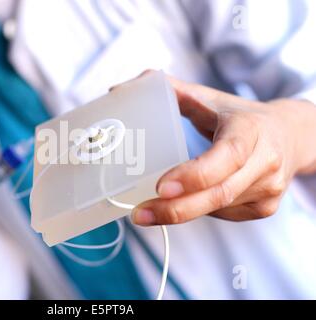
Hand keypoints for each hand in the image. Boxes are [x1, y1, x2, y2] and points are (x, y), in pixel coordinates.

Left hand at [130, 73, 315, 225]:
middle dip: (176, 209)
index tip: (161, 187)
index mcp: (250, 130)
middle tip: (140, 213)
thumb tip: (118, 90)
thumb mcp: (208, 99)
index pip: (226, 156)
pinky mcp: (265, 208)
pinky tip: (184, 203)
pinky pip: (224, 215)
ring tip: (148, 211)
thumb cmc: (239, 116)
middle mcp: (266, 162)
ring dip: (181, 212)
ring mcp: (269, 188)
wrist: (289, 135)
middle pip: (219, 193)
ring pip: (217, 208)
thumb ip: (167, 91)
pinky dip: (199, 210)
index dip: (194, 175)